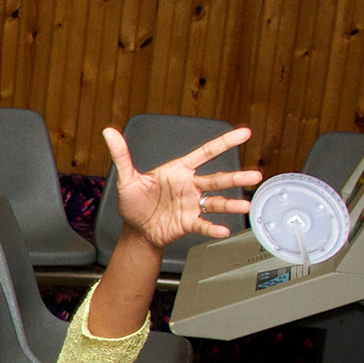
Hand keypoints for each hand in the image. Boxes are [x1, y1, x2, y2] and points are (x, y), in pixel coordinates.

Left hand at [102, 125, 261, 249]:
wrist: (136, 230)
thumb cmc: (134, 202)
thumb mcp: (127, 179)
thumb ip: (121, 156)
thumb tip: (109, 132)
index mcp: (178, 171)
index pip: (205, 153)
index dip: (224, 143)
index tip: (244, 133)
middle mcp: (190, 186)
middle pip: (217, 179)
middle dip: (236, 177)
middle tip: (254, 175)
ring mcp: (192, 205)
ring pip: (216, 202)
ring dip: (231, 204)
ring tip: (244, 205)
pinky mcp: (189, 222)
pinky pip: (203, 224)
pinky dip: (213, 227)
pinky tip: (222, 230)